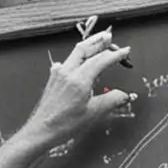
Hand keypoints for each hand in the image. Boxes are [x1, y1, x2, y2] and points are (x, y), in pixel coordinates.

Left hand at [23, 29, 133, 149]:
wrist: (41, 130)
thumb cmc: (64, 125)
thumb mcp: (93, 114)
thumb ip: (111, 101)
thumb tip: (125, 95)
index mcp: (80, 79)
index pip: (101, 60)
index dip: (115, 55)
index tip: (126, 52)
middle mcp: (68, 71)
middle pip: (86, 48)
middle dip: (100, 41)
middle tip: (110, 37)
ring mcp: (59, 72)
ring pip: (76, 52)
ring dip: (89, 44)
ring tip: (99, 40)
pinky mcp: (53, 77)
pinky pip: (67, 61)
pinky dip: (77, 56)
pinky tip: (79, 59)